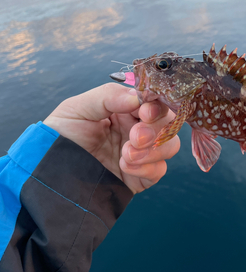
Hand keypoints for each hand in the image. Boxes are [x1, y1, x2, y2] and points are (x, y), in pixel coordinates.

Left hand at [43, 83, 179, 193]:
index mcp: (125, 108)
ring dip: (153, 149)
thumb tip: (137, 97)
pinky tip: (125, 166)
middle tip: (134, 136)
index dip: (156, 105)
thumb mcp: (78, 107)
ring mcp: (141, 152)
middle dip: (155, 129)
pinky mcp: (141, 175)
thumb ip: (107, 96)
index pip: (154, 101)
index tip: (145, 112)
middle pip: (168, 122)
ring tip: (125, 154)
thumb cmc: (61, 134)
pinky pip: (160, 170)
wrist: (50, 172)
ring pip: (170, 145)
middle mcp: (137, 128)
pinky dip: (147, 168)